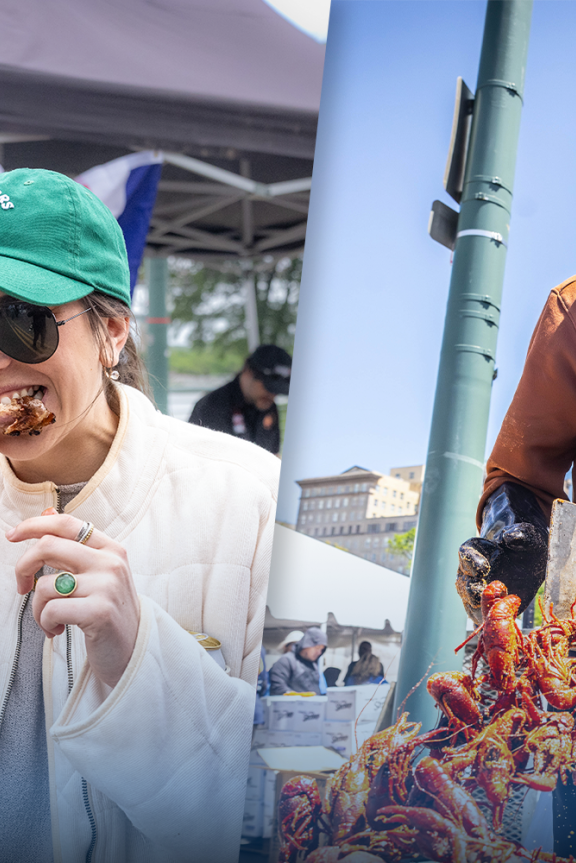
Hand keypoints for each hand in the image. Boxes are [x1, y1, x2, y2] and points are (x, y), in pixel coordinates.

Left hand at [7, 513, 139, 687]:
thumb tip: (46, 515)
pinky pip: (51, 609)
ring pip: (45, 584)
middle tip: (22, 587)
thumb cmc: (109, 612)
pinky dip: (45, 623)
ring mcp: (106, 585)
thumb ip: (74, 548)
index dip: (34, 524)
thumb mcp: (99, 575)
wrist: (134, 650)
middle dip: (23, 567)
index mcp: (110, 549)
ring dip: (37, 608)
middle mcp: (110, 562)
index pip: (66, 523)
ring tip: (50, 620)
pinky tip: (57, 630)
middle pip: (48, 546)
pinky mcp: (99, 611)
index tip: (13, 535)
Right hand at [456, 483, 547, 624]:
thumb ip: (519, 534)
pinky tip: (503, 617)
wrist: (526, 563)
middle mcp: (468, 572)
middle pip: (463, 582)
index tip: (483, 568)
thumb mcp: (527, 537)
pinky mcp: (484, 607)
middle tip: (485, 592)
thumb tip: (510, 537)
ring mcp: (474, 591)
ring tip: (495, 607)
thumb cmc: (524, 547)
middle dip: (472, 589)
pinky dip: (488, 618)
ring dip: (480, 606)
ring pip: (468, 601)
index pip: (466, 555)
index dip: (471, 562)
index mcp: (474, 550)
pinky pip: (480, 616)